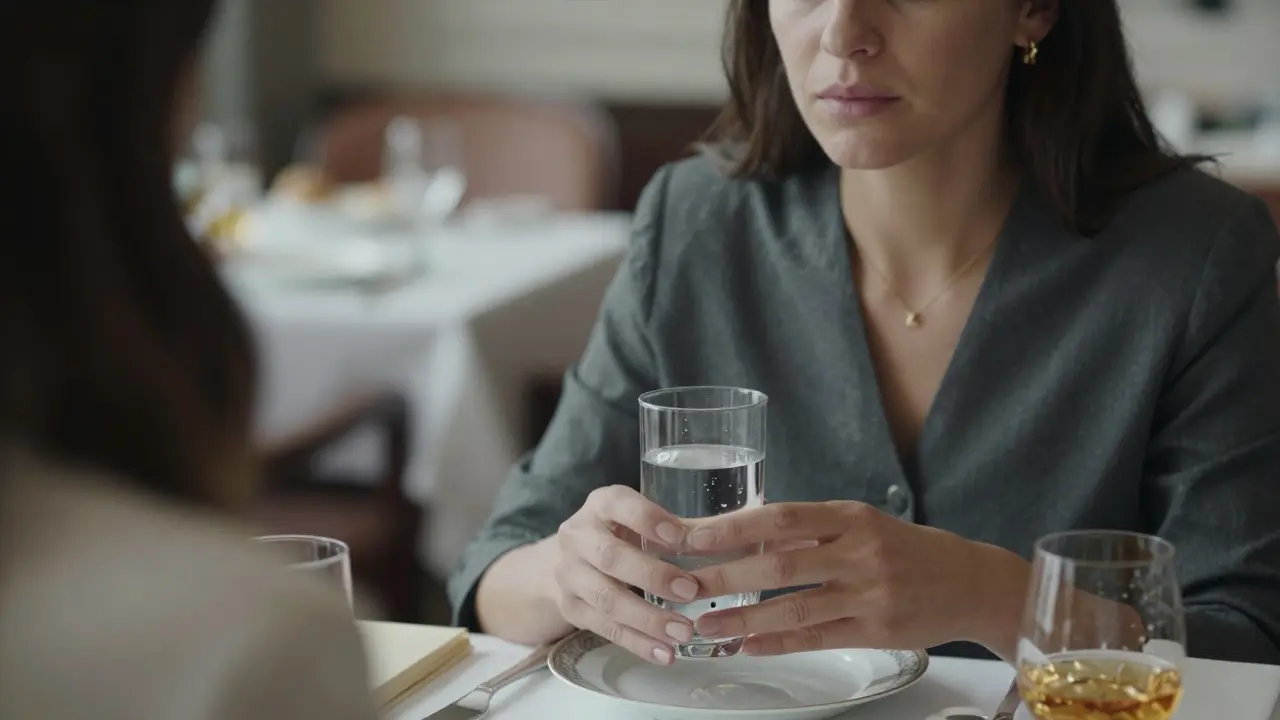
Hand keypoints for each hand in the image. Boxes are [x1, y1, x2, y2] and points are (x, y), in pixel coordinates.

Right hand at [550, 485, 699, 664]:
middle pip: (610, 557)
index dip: (648, 519)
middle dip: (652, 576)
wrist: (570, 559)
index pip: (618, 504)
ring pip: (607, 599)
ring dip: (648, 619)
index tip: (680, 538)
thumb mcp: (640, 521)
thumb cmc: (620, 534)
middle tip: (690, 591)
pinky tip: (665, 654)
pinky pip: (605, 629)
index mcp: (599, 505)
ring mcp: (569, 574)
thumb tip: (720, 541)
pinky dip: (638, 643)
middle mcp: (578, 537)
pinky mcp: (570, 609)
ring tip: (684, 632)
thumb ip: (674, 530)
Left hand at [683, 501, 1027, 657]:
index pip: (781, 517)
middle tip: (682, 585)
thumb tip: (746, 534)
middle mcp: (859, 552)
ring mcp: (869, 594)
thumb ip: (809, 531)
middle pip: (780, 565)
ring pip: (794, 608)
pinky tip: (747, 646)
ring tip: (704, 625)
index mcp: (851, 517)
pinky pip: (817, 638)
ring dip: (743, 619)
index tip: (691, 536)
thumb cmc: (907, 549)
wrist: (971, 583)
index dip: (733, 528)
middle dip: (725, 576)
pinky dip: (778, 642)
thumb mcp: (861, 524)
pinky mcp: (877, 632)